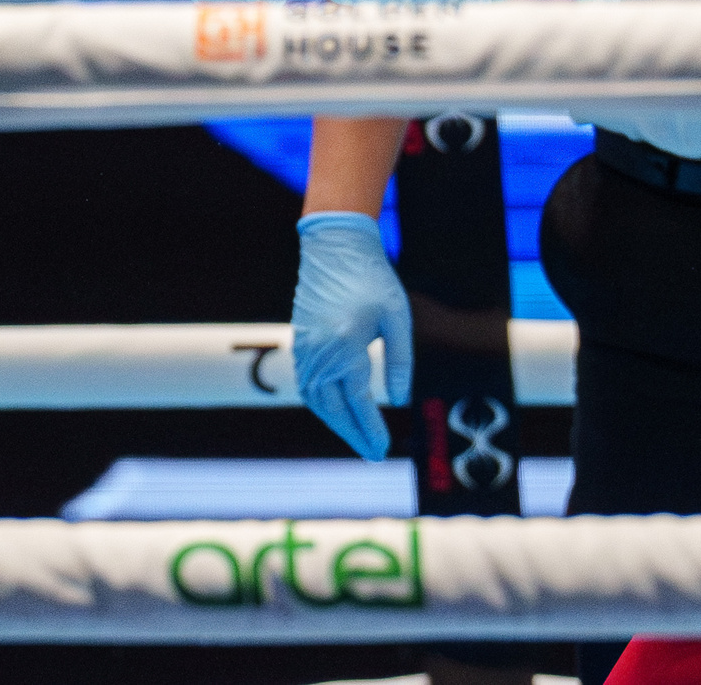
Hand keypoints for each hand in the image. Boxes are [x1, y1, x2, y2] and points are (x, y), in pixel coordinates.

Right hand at [294, 211, 412, 459]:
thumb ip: (400, 360)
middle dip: (354, 434)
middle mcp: (321, 353)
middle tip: (373, 454)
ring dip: (336, 422)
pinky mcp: (300, 342)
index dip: (371, 429)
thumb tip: (400, 399)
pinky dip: (321, 404)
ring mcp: (306, 348)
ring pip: (316, 400)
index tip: (383, 450)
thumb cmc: (372, 278)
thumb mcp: (397, 317)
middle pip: (334, 408)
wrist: (335, 246)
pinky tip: (336, 410)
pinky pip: (307, 385)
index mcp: (347, 346)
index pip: (359, 401)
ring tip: (358, 437)